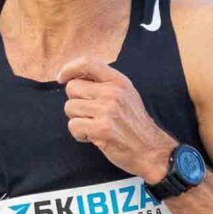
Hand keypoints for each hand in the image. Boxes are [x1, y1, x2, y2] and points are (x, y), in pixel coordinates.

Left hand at [58, 60, 175, 184]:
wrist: (151, 150)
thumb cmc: (134, 125)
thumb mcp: (126, 95)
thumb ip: (104, 84)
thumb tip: (74, 78)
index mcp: (119, 81)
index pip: (88, 63)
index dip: (69, 68)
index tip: (62, 78)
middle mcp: (113, 92)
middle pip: (72, 88)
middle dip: (75, 102)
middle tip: (89, 114)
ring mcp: (107, 110)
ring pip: (70, 108)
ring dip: (77, 120)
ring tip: (94, 126)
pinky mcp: (102, 129)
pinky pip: (74, 126)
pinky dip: (80, 134)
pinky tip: (93, 137)